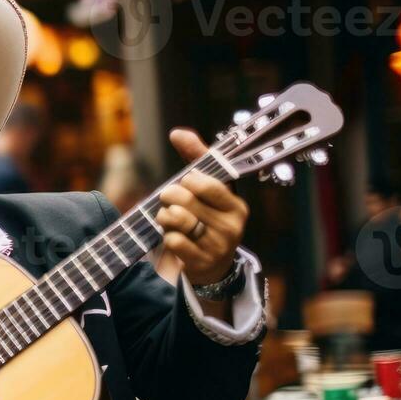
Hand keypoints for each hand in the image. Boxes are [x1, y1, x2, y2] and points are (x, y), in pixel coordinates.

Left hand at [156, 128, 248, 285]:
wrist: (210, 266)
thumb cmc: (205, 220)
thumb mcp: (207, 190)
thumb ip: (196, 159)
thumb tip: (177, 133)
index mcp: (236, 205)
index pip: (205, 183)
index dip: (187, 181)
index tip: (185, 183)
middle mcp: (231, 226)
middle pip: (185, 199)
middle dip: (169, 197)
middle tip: (168, 201)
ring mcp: (218, 246)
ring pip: (177, 219)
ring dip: (164, 216)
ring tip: (168, 218)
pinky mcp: (201, 262)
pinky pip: (173, 241)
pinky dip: (166, 236)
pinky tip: (172, 237)